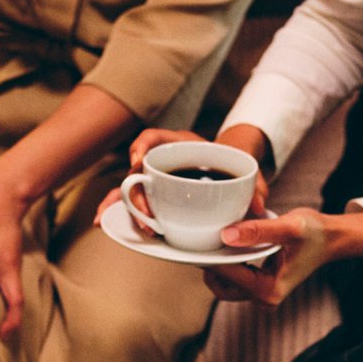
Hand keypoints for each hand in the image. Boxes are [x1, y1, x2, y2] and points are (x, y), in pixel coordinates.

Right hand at [101, 126, 271, 235]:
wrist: (231, 173)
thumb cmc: (237, 168)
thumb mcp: (249, 174)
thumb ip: (255, 187)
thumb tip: (259, 206)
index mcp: (181, 144)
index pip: (154, 137)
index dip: (143, 146)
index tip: (139, 161)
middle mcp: (162, 159)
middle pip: (138, 169)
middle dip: (136, 192)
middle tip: (145, 214)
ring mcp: (154, 178)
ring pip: (128, 187)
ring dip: (121, 205)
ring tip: (111, 221)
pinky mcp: (152, 196)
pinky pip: (129, 202)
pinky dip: (116, 211)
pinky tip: (103, 224)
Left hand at [204, 207, 362, 308]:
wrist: (330, 239)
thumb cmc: (314, 233)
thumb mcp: (289, 227)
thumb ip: (258, 231)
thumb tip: (226, 235)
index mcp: (269, 289)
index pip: (228, 274)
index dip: (212, 255)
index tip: (202, 237)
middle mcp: (265, 297)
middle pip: (221, 285)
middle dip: (212, 264)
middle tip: (206, 239)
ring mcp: (262, 294)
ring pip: (225, 284)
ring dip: (219, 264)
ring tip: (218, 240)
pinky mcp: (260, 286)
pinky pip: (234, 278)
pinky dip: (228, 263)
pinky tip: (229, 244)